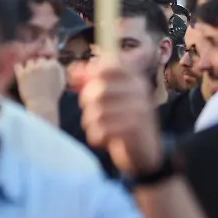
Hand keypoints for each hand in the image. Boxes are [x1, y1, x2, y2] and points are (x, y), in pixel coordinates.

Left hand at [14, 57, 65, 108]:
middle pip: (39, 60)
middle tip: (38, 76)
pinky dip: (19, 69)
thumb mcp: (62, 82)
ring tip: (30, 77)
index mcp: (54, 66)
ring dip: (30, 67)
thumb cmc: (53, 96)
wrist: (42, 106)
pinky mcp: (22, 74)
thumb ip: (60, 70)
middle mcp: (42, 65)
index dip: (48, 66)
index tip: (46, 72)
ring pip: (29, 62)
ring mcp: (31, 69)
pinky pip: (18, 66)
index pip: (50, 60)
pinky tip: (22, 75)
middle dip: (39, 66)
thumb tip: (55, 63)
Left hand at [79, 55, 163, 174]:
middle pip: (98, 89)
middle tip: (92, 113)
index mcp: (134, 78)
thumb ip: (91, 81)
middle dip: (87, 103)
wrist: (145, 151)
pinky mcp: (135, 131)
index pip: (107, 66)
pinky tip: (104, 139)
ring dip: (91, 123)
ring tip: (99, 127)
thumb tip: (72, 71)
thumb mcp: (111, 97)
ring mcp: (139, 110)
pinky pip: (102, 130)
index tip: (86, 87)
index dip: (90, 76)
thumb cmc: (122, 120)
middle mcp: (139, 91)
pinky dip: (97, 137)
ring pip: (97, 112)